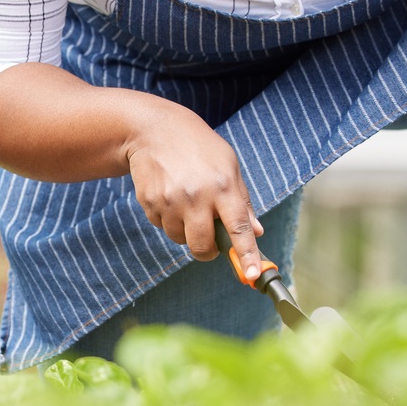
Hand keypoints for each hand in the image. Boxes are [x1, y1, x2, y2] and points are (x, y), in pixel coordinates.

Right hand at [122, 99, 263, 274]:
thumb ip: (242, 200)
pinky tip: (169, 194)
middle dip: (207, 251)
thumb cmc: (198, 147)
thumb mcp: (228, 165)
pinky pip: (161, 226)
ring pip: (179, 239)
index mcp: (223, 185)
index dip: (247, 255)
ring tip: (185, 202)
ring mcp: (170, 200)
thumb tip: (257, 232)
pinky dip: (167, 218)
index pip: (239, 228)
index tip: (253, 276)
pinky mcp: (150, 201)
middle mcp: (197, 195)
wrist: (153, 129)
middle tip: (209, 240)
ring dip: (185, 231)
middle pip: (202, 246)